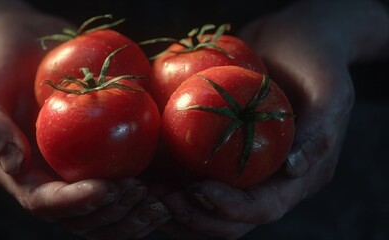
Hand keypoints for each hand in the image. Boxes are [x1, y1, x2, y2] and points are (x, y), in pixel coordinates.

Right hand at [0, 13, 169, 238]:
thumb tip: (15, 166)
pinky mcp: (96, 157)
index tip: (108, 189)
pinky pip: (120, 183)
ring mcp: (74, 171)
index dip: (76, 203)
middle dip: (111, 215)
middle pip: (80, 218)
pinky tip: (167, 188)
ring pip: (103, 212)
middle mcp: (48, 180)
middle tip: (142, 197)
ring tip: (160, 204)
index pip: (46, 203)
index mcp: (19, 175)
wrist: (22, 46)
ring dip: (132, 216)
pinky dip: (144, 193)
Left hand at [155, 1, 387, 238]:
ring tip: (144, 193)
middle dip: (193, 216)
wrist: (292, 40)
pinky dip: (168, 181)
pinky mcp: (221, 154)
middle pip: (229, 220)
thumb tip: (292, 170)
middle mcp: (268, 181)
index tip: (196, 191)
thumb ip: (320, 132)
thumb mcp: (331, 89)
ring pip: (206, 207)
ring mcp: (242, 170)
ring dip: (174, 208)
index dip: (229, 208)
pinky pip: (192, 176)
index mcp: (298, 178)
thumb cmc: (316, 61)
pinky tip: (146, 173)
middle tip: (160, 199)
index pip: (263, 208)